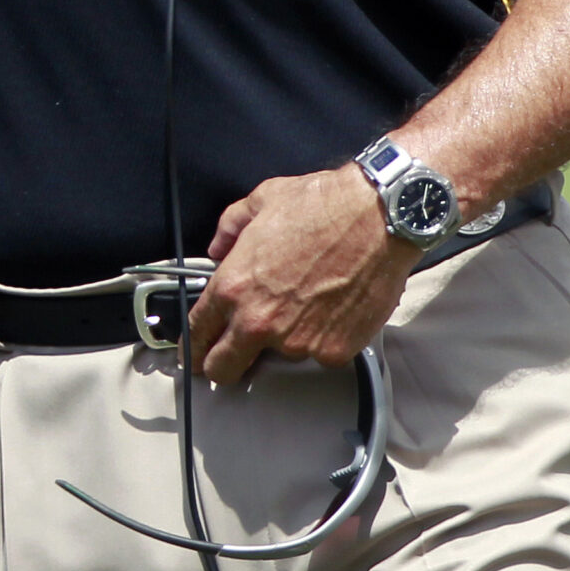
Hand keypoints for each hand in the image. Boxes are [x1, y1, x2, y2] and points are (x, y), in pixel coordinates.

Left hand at [188, 164, 419, 384]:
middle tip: (234, 353)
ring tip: (307, 301)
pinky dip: (322, 337)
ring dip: (283, 340)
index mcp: (234, 286)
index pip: (197, 333)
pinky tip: (333, 305)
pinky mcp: (333, 352)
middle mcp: (260, 322)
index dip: (192, 345)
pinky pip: (318, 354)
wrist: (377, 216)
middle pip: (222, 369)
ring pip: (278, 358)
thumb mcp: (262, 200)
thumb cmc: (323, 205)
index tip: (194, 351)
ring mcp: (297, 343)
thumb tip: (219, 248)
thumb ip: (230, 227)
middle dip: (221, 364)